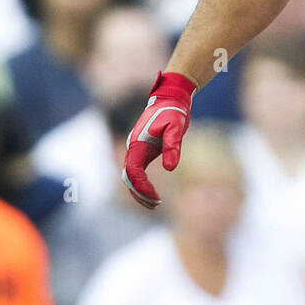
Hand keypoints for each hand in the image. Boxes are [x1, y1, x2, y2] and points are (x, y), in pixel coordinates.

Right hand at [122, 72, 195, 208]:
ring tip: (154, 204)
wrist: (170, 99)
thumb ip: (172, 146)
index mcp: (137, 144)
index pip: (134, 172)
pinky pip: (137, 172)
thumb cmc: (173, 112)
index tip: (155, 197)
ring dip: (139, 191)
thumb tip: (170, 168)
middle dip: (139, 193)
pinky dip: (142, 184)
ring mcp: (136, 150)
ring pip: (131, 176)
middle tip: (155, 205)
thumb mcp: (176, 128)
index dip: (142, 187)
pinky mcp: (143, 151)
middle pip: (128, 177)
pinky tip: (153, 193)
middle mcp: (133, 148)